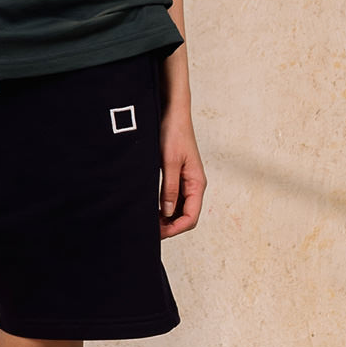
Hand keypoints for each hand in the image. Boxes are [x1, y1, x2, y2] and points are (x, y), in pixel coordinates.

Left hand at [157, 102, 206, 237]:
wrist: (172, 113)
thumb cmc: (173, 133)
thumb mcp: (169, 162)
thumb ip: (169, 188)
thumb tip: (167, 212)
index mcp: (197, 183)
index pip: (191, 217)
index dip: (175, 229)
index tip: (158, 233)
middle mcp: (194, 185)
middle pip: (186, 216)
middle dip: (170, 226)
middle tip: (149, 230)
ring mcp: (186, 181)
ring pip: (179, 208)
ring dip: (166, 218)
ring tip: (148, 221)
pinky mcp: (178, 175)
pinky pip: (173, 198)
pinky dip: (164, 207)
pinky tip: (151, 208)